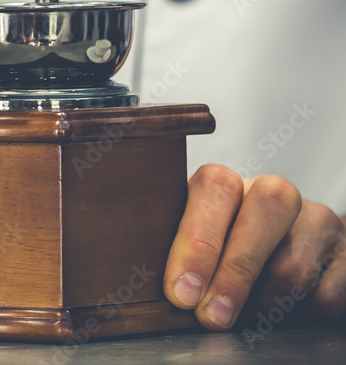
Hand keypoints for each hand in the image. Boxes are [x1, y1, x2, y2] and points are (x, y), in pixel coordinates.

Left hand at [164, 164, 345, 330]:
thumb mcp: (200, 240)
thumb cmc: (229, 246)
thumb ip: (183, 252)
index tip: (180, 291)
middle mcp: (275, 193)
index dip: (197, 241)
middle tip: (209, 317)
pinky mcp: (345, 253)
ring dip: (260, 304)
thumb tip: (173, 291)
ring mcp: (316, 221)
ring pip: (292, 266)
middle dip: (231, 276)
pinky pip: (323, 294)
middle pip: (261, 219)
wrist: (294, 246)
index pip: (215, 189)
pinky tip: (276, 317)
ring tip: (239, 318)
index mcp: (229, 184)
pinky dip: (296, 316)